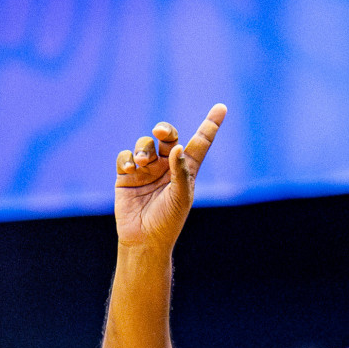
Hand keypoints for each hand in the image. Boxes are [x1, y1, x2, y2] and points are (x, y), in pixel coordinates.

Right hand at [115, 104, 226, 248]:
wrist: (144, 239)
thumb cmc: (168, 221)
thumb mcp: (180, 197)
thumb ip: (180, 171)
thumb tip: (178, 147)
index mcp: (186, 170)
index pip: (200, 143)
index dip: (210, 125)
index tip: (222, 108)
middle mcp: (167, 166)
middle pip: (168, 137)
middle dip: (165, 130)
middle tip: (161, 133)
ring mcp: (146, 170)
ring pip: (145, 144)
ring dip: (143, 149)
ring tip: (142, 163)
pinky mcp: (127, 175)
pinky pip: (125, 156)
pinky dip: (127, 158)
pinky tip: (131, 169)